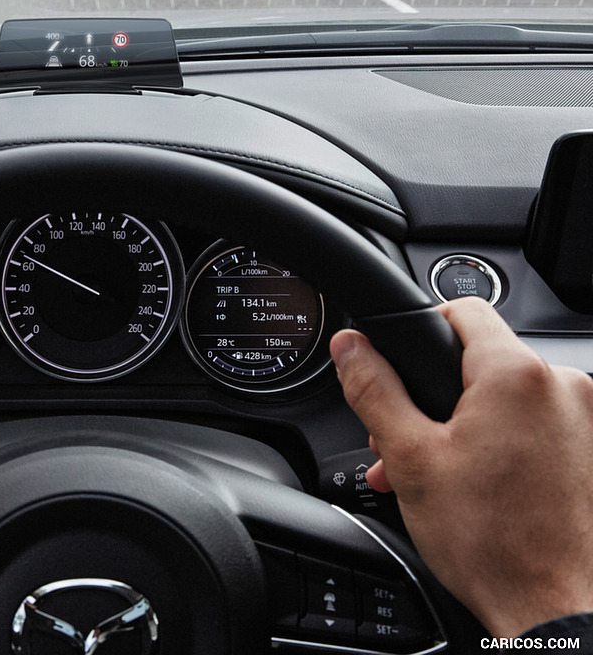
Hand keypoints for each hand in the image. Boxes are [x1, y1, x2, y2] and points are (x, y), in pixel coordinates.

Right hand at [331, 296, 592, 636]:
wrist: (556, 611)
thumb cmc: (492, 543)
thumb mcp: (412, 457)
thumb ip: (374, 389)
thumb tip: (351, 346)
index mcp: (517, 375)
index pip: (462, 309)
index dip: (420, 330)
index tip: (401, 363)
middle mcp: (565, 386)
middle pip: (482, 361)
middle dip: (434, 396)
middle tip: (404, 441)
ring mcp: (589, 420)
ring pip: (509, 398)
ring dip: (465, 426)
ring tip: (435, 473)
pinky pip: (539, 426)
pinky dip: (503, 444)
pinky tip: (474, 483)